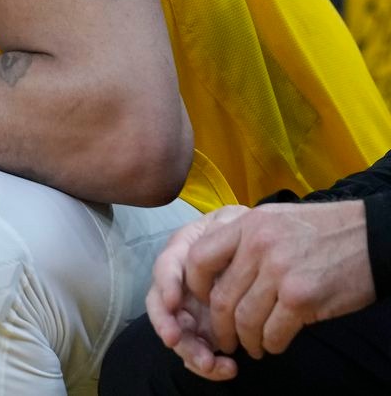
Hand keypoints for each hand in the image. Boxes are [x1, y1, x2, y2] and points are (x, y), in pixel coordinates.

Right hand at [146, 205, 248, 379]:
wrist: (262, 252)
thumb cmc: (245, 233)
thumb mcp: (234, 221)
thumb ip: (224, 226)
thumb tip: (215, 238)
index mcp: (182, 255)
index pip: (166, 268)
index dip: (166, 285)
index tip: (174, 302)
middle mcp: (179, 285)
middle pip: (163, 308)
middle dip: (168, 327)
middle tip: (178, 342)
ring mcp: (189, 310)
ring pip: (178, 335)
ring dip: (190, 352)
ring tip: (215, 365)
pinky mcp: (203, 331)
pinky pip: (199, 351)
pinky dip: (209, 365)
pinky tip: (228, 369)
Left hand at [185, 200, 373, 360]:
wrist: (374, 237)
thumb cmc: (324, 230)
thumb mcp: (275, 219)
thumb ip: (245, 240)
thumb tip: (219, 273)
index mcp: (247, 224)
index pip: (198, 258)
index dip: (194, 286)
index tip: (203, 301)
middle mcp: (258, 246)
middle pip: (221, 297)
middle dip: (219, 326)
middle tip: (224, 338)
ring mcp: (279, 272)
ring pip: (245, 319)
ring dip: (246, 340)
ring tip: (252, 346)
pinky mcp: (302, 297)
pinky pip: (273, 331)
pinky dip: (271, 343)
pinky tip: (274, 344)